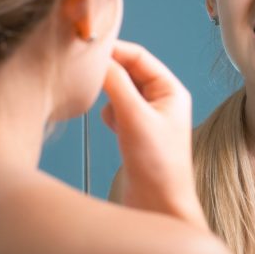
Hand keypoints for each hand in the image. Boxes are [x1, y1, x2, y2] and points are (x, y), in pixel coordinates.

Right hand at [102, 41, 205, 228]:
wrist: (159, 207)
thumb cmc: (158, 165)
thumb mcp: (135, 118)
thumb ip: (117, 84)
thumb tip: (98, 59)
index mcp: (171, 90)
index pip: (139, 57)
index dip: (115, 50)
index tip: (87, 46)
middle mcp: (161, 99)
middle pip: (129, 71)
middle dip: (109, 72)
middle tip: (83, 70)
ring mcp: (148, 116)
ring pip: (120, 90)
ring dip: (108, 95)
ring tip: (109, 112)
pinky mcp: (136, 132)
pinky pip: (116, 109)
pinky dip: (109, 113)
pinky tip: (112, 128)